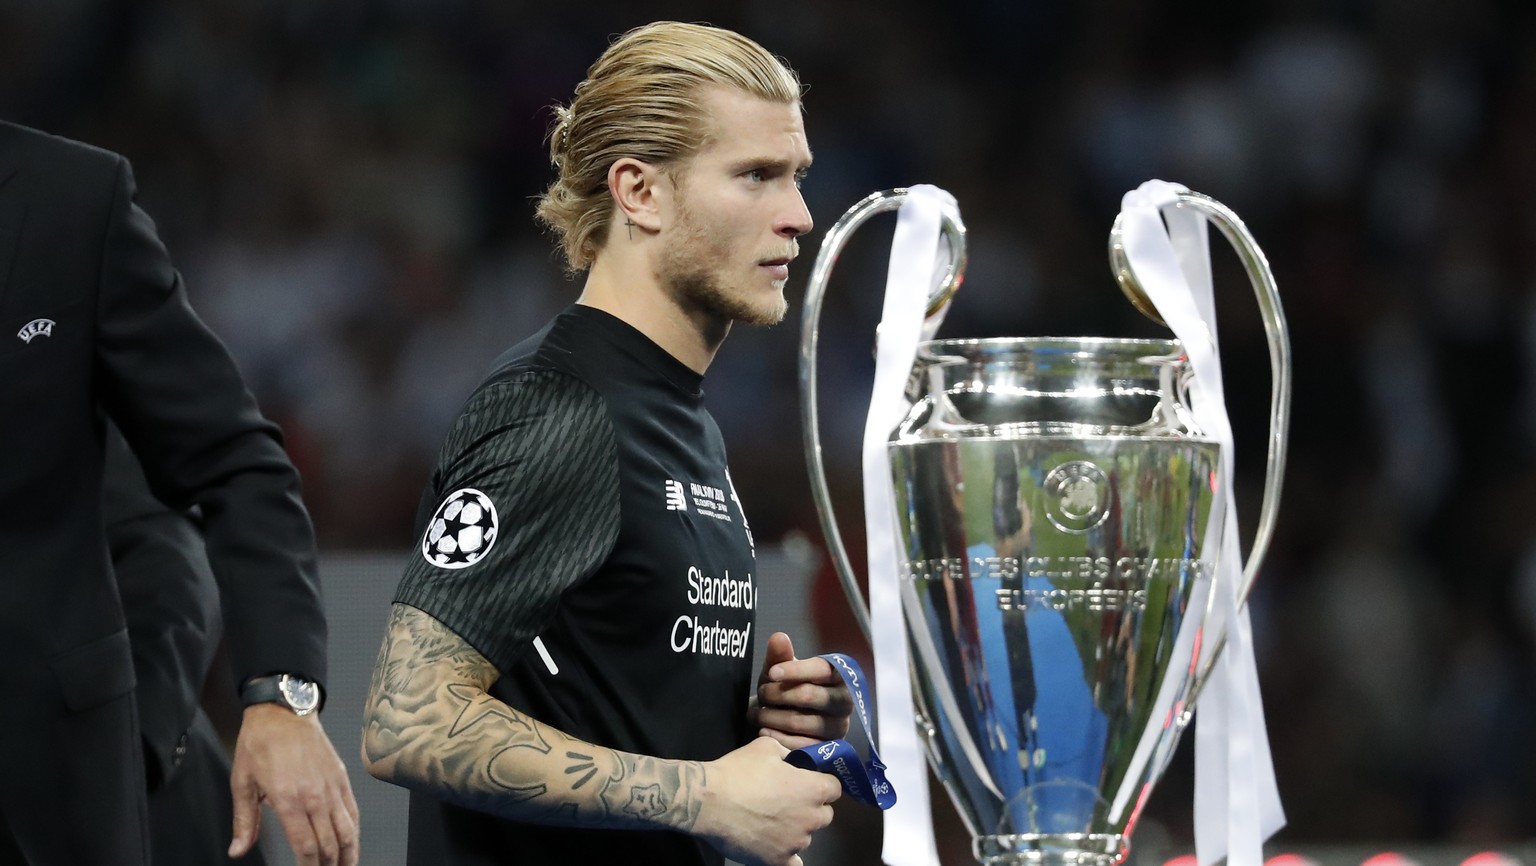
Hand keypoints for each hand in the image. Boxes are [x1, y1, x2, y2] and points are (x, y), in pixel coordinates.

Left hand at [228, 704, 360, 865]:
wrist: (283, 711)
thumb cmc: (260, 743)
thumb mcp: (242, 783)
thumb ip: (244, 821)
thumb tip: (237, 850)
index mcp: (288, 800)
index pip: (306, 847)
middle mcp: (315, 796)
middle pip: (329, 844)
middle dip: (329, 865)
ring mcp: (332, 787)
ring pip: (348, 830)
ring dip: (348, 854)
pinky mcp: (341, 778)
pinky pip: (353, 811)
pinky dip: (354, 830)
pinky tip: (351, 841)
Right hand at [696, 737, 840, 865]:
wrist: (709, 801)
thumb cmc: (739, 771)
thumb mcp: (766, 747)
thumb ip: (787, 752)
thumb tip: (790, 759)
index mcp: (814, 789)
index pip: (834, 788)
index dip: (821, 783)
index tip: (807, 782)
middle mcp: (811, 818)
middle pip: (824, 815)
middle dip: (811, 807)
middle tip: (788, 801)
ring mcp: (796, 843)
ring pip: (806, 837)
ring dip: (796, 829)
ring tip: (771, 822)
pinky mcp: (778, 861)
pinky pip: (793, 863)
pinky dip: (788, 857)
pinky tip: (778, 848)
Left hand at [753, 632, 852, 749]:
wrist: (784, 721)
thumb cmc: (785, 690)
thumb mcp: (780, 671)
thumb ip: (780, 655)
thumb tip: (779, 637)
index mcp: (838, 675)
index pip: (821, 669)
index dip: (795, 670)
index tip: (771, 673)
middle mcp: (844, 701)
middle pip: (808, 695)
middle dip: (777, 694)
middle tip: (761, 694)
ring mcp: (838, 727)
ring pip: (800, 721)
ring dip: (772, 717)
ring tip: (756, 714)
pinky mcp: (827, 750)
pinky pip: (800, 745)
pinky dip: (777, 737)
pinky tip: (763, 731)